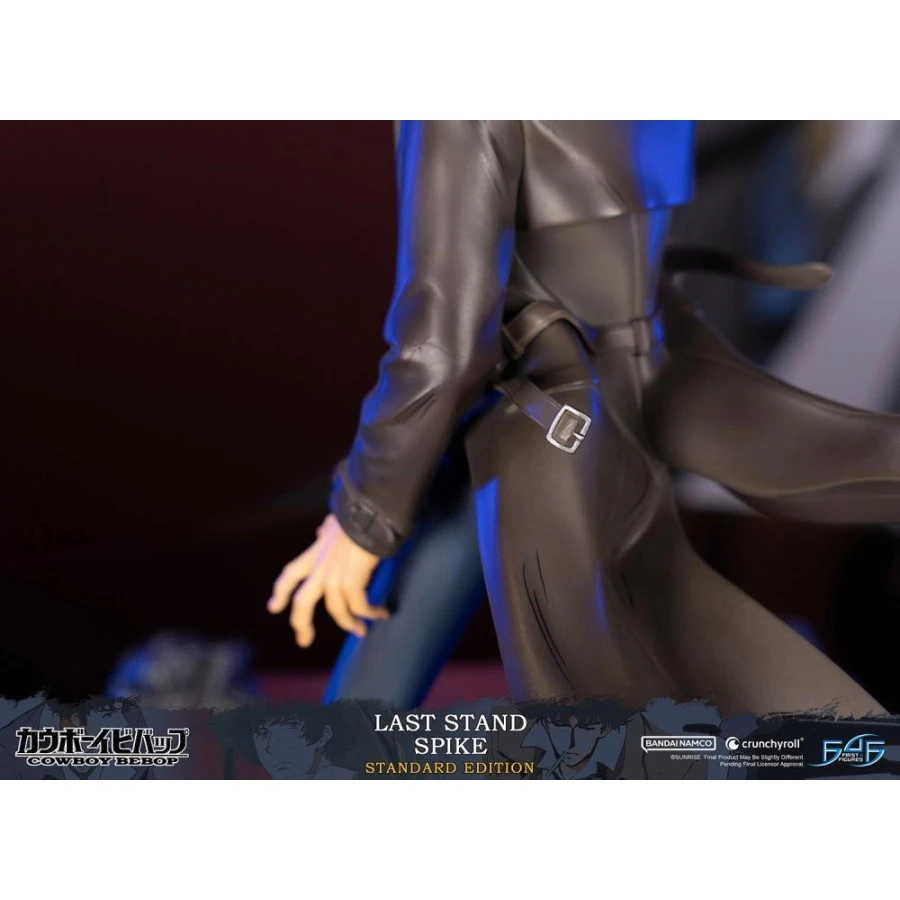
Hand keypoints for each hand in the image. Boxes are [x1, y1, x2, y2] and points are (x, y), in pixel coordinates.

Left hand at [267, 514, 387, 646]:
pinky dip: (370, 613)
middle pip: (303, 602)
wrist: (368, 512)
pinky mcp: (352, 580)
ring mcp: (335, 575)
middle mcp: (320, 567)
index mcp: (315, 552)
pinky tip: (381, 613)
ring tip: (361, 630)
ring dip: (350, 624)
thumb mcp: (335, 522)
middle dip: (301, 623)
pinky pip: (359, 606)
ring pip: (336, 610)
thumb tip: (320, 531)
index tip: (273, 607)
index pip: (291, 574)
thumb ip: (326, 530)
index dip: (281, 591)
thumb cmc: (356, 515)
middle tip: (304, 640)